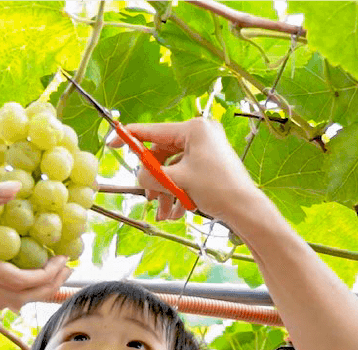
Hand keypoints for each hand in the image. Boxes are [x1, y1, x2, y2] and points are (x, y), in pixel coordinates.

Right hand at [0, 181, 71, 309]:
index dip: (47, 276)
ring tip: (49, 270)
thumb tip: (16, 187)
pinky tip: (17, 269)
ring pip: (6, 299)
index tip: (64, 258)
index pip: (20, 281)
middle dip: (47, 286)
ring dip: (32, 290)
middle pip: (18, 296)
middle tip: (66, 267)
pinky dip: (12, 288)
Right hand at [109, 118, 260, 221]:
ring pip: (172, 170)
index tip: (112, 142)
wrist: (245, 209)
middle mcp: (200, 134)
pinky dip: (178, 194)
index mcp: (193, 128)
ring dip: (166, 193)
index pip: (153, 131)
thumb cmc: (217, 189)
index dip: (130, 138)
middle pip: (162, 155)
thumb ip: (151, 175)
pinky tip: (178, 212)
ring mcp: (205, 149)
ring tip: (165, 213)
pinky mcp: (209, 164)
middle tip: (150, 199)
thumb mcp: (177, 181)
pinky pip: (184, 176)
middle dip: (155, 181)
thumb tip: (138, 175)